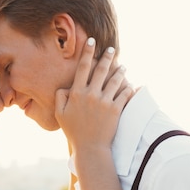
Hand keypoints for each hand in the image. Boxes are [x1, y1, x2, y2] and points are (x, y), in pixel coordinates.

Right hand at [55, 37, 132, 153]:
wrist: (90, 148)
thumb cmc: (73, 131)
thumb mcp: (60, 114)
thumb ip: (60, 97)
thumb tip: (65, 86)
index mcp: (77, 93)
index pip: (82, 68)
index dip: (87, 53)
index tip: (91, 41)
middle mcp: (91, 95)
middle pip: (101, 70)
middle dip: (106, 57)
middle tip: (111, 49)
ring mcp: (104, 102)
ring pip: (115, 80)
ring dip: (120, 71)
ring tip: (123, 66)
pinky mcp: (116, 110)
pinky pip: (124, 94)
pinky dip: (128, 87)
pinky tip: (130, 83)